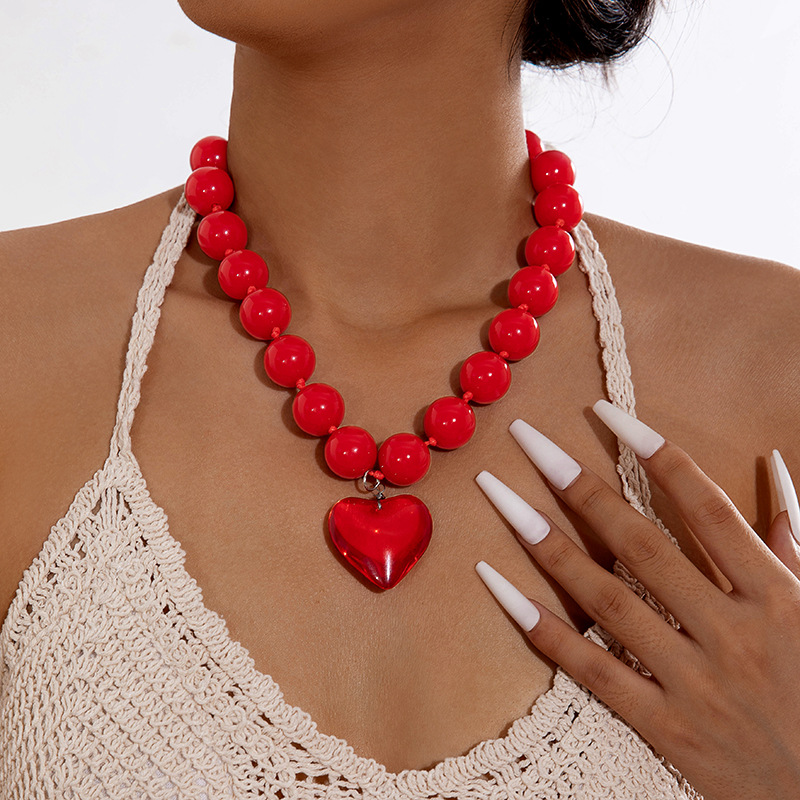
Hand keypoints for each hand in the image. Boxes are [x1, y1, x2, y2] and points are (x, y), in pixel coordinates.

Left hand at [474, 399, 799, 799]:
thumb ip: (794, 543)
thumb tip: (773, 470)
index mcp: (776, 596)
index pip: (704, 507)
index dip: (655, 453)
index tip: (607, 414)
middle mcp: (728, 631)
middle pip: (638, 542)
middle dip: (579, 484)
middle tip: (527, 440)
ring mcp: (692, 681)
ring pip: (604, 598)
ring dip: (544, 542)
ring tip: (497, 496)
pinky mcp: (666, 727)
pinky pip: (591, 670)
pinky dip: (541, 628)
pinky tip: (497, 585)